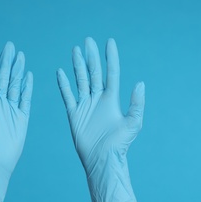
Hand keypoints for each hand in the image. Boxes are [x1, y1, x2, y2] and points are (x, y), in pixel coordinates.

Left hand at [0, 42, 32, 201]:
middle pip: (3, 77)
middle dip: (6, 61)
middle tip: (10, 45)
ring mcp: (11, 109)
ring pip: (15, 85)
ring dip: (18, 70)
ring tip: (20, 56)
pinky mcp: (21, 117)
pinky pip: (25, 98)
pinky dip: (27, 87)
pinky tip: (28, 76)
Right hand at [57, 37, 144, 201]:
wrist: (102, 160)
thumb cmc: (120, 144)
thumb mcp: (133, 123)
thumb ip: (136, 104)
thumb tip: (140, 83)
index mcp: (111, 99)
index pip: (111, 73)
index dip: (110, 58)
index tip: (109, 42)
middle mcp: (98, 99)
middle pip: (93, 73)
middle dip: (91, 57)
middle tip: (87, 41)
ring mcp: (85, 106)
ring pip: (80, 81)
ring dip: (77, 66)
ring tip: (75, 51)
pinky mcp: (74, 114)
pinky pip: (67, 96)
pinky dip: (63, 85)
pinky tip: (60, 72)